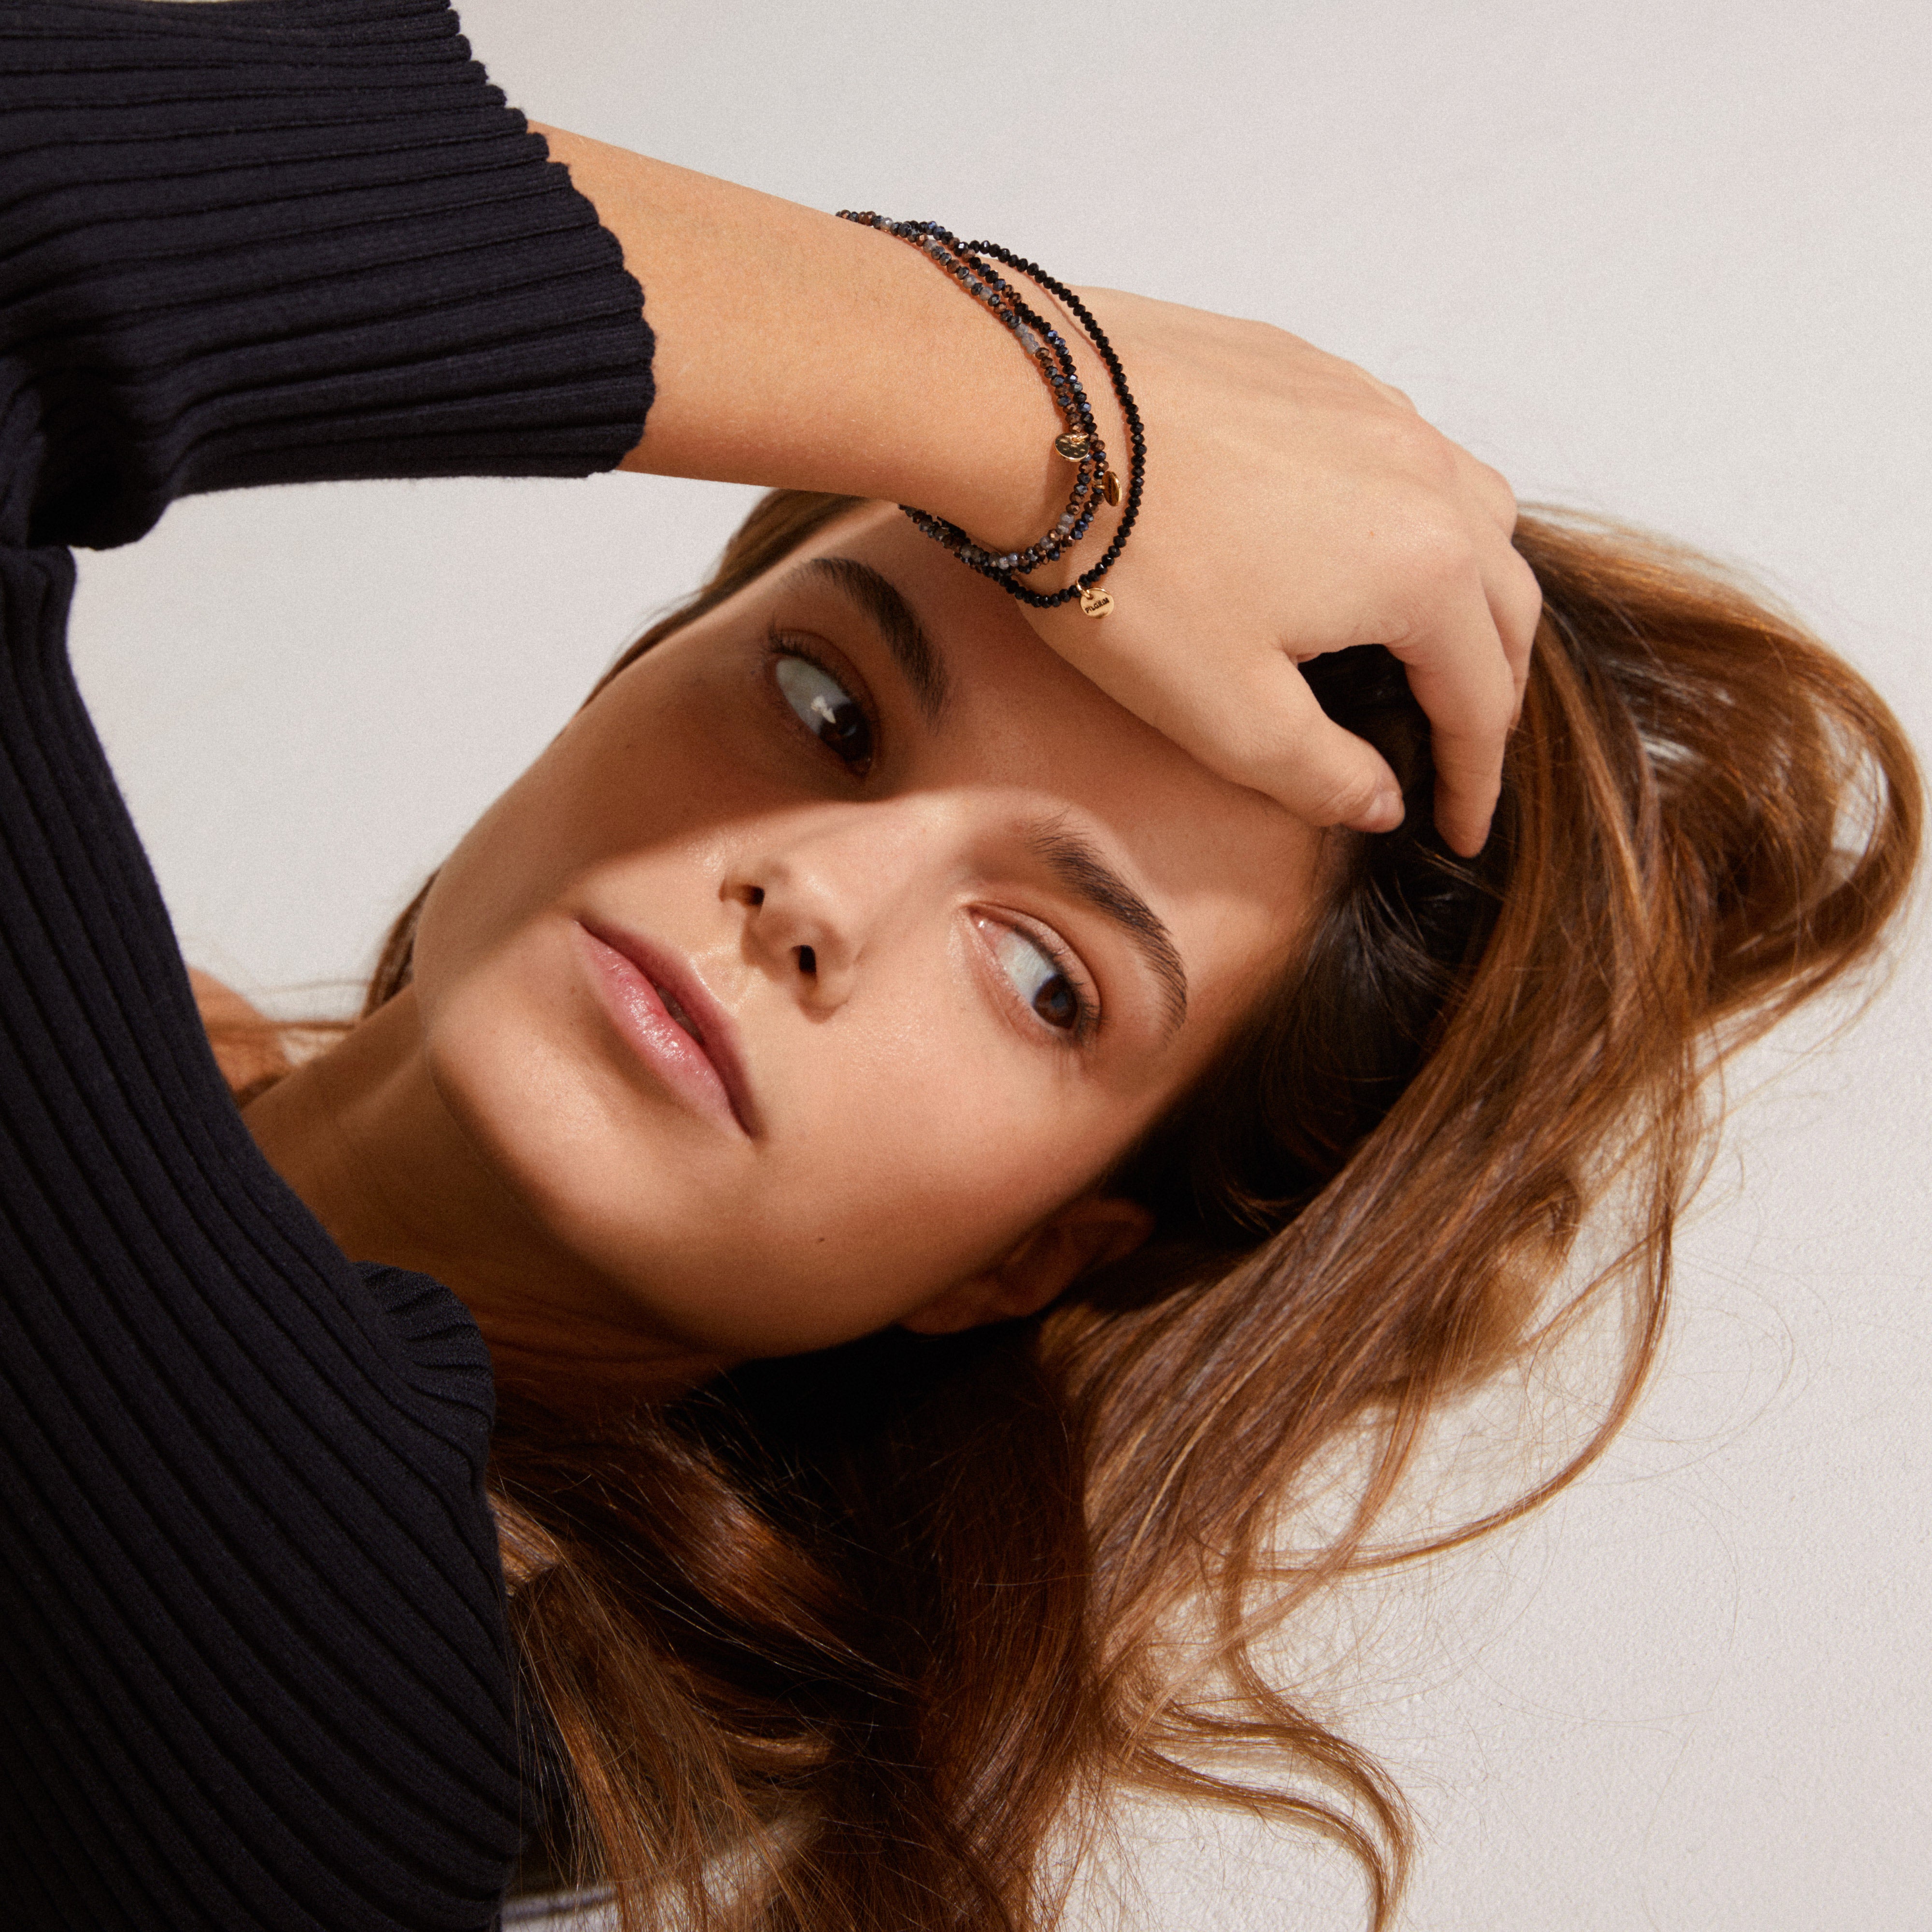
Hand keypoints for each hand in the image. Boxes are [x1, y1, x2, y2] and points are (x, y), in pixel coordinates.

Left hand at [1022, 289, 1540, 854]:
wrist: (1030, 415)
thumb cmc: (1125, 573)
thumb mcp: (1227, 717)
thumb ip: (1321, 775)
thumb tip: (1381, 801)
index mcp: (1425, 570)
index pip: (1482, 698)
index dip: (1475, 779)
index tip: (1460, 834)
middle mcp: (1425, 476)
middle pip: (1504, 601)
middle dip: (1491, 687)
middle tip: (1462, 748)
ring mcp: (1374, 408)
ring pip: (1473, 508)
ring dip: (1472, 588)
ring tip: (1434, 642)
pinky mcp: (1314, 370)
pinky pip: (1404, 447)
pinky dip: (1414, 512)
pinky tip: (1361, 539)